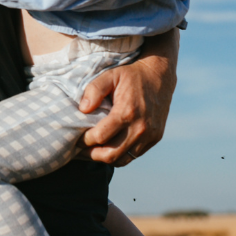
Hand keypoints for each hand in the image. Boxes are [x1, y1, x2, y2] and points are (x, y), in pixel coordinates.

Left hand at [79, 50, 173, 165]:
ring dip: (105, 158)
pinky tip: (109, 148)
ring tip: (93, 151)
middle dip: (91, 155)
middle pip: (110, 155)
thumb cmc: (131, 75)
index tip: (77, 138)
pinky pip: (134, 155)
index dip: (84, 140)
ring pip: (122, 160)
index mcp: (127, 112)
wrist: (159, 75)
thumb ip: (94, 90)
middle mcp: (140, 127)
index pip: (100, 137)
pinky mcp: (155, 138)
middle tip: (80, 149)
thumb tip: (83, 109)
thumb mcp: (110, 76)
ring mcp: (149, 135)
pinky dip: (120, 156)